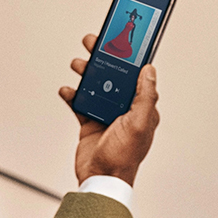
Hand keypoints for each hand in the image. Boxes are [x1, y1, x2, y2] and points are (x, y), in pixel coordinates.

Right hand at [59, 34, 159, 186]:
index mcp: (141, 107)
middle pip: (112, 75)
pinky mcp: (89, 121)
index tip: (121, 38)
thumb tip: (149, 70)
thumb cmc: (124, 156)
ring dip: (85, 73)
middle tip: (93, 42)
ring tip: (78, 64)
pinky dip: (72, 94)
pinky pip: (79, 101)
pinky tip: (67, 90)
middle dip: (102, 57)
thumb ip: (144, 96)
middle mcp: (124, 108)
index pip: (136, 75)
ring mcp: (106, 114)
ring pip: (94, 84)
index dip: (129, 56)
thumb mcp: (139, 123)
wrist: (100, 178)